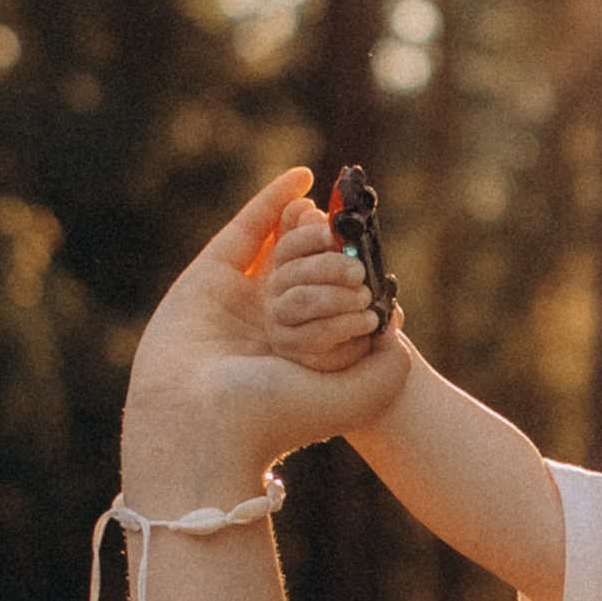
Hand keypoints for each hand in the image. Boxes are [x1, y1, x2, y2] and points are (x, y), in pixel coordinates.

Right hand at [123, 170, 411, 497]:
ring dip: (310, 233)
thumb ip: (388, 364)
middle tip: (351, 255)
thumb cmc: (279, 416)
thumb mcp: (359, 396)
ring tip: (331, 225)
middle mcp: (267, 331)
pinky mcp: (206, 278)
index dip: (355, 279)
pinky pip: (246, 231)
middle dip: (333, 256)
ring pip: (281, 251)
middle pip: (309, 273)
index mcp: (301, 360)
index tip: (372, 267)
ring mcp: (236, 303)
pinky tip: (304, 177)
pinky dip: (273, 201)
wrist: (206, 422)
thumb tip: (395, 325)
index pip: (335, 304)